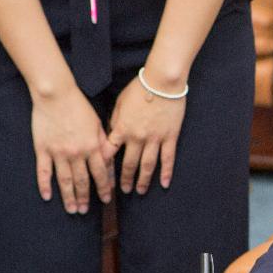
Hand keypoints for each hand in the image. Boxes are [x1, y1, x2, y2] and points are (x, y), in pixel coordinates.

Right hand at [31, 86, 113, 213]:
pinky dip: (45, 185)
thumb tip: (110, 160)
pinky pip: (44, 171)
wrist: (56, 94)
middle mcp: (77, 153)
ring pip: (65, 180)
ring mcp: (58, 152)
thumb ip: (103, 143)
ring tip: (71, 210)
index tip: (106, 199)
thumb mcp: (97, 123)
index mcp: (93, 146)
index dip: (104, 188)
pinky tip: (47, 196)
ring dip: (68, 197)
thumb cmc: (79, 106)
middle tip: (84, 211)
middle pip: (82, 181)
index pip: (101, 173)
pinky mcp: (43, 149)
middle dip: (85, 198)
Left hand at [108, 74, 186, 194]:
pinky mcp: (170, 137)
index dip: (105, 165)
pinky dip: (166, 172)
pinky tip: (164, 184)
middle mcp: (137, 137)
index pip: (109, 152)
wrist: (162, 81)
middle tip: (124, 191)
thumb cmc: (140, 87)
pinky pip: (167, 158)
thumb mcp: (120, 102)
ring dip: (143, 180)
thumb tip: (113, 133)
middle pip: (129, 163)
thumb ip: (116, 120)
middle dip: (125, 179)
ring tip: (140, 191)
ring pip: (148, 165)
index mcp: (122, 128)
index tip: (102, 175)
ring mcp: (154, 139)